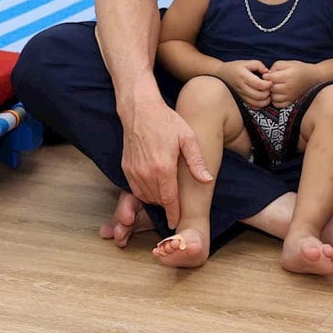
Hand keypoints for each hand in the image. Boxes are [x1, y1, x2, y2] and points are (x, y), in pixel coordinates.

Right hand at [121, 92, 210, 227]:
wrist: (140, 109)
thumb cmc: (166, 121)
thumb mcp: (188, 138)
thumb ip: (196, 162)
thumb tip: (207, 180)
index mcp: (163, 168)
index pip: (169, 201)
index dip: (174, 214)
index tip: (177, 222)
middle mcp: (146, 173)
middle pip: (158, 201)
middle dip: (167, 205)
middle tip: (175, 204)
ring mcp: (134, 172)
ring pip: (146, 197)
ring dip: (156, 199)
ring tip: (166, 193)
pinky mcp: (126, 169)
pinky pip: (136, 189)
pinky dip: (145, 192)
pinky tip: (154, 185)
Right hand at [216, 60, 272, 108]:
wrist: (222, 73)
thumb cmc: (235, 67)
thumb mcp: (247, 62)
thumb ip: (259, 66)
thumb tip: (268, 73)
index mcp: (244, 76)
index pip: (258, 84)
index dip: (267, 84)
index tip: (271, 81)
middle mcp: (242, 87)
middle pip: (258, 95)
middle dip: (268, 93)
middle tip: (270, 88)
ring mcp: (241, 95)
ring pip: (256, 103)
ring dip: (265, 100)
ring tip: (268, 94)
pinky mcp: (242, 99)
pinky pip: (252, 106)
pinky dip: (260, 105)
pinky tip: (262, 99)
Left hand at [262, 60, 317, 107]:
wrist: (312, 77)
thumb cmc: (299, 69)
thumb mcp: (287, 63)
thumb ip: (275, 66)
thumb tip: (267, 74)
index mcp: (287, 76)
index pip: (270, 78)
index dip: (266, 76)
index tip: (268, 75)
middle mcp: (288, 87)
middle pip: (271, 88)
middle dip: (268, 84)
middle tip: (271, 81)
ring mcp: (290, 96)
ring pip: (273, 97)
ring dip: (272, 93)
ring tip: (275, 87)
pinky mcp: (291, 101)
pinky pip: (278, 104)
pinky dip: (275, 100)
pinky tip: (278, 94)